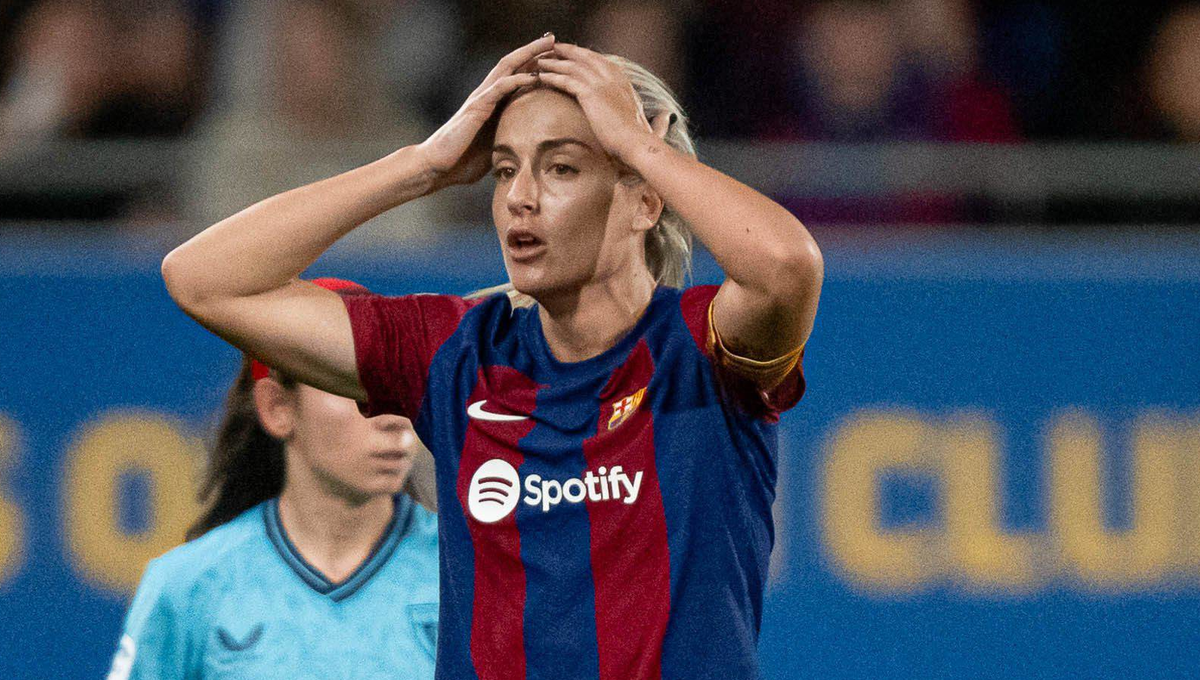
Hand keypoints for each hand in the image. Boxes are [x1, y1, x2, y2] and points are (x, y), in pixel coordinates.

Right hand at [416, 35, 553, 188]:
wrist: (437, 167)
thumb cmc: (462, 161)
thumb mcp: (494, 149)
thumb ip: (509, 140)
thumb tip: (530, 150)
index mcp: (492, 103)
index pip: (516, 75)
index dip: (534, 64)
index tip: (556, 57)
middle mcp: (486, 94)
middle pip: (513, 63)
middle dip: (534, 50)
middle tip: (554, 39)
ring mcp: (480, 98)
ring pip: (507, 67)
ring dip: (528, 55)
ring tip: (548, 45)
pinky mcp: (476, 107)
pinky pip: (500, 88)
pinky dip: (517, 80)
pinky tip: (534, 76)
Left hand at [534, 43, 671, 162]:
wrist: (637, 146)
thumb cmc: (639, 141)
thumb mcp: (644, 123)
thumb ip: (651, 117)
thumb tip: (665, 117)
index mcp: (624, 81)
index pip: (600, 61)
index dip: (584, 57)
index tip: (572, 55)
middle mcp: (613, 76)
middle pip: (585, 56)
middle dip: (567, 52)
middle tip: (551, 50)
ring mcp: (602, 83)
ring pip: (572, 65)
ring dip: (554, 61)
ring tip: (540, 61)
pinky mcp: (591, 93)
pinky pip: (565, 79)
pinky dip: (552, 76)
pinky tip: (541, 76)